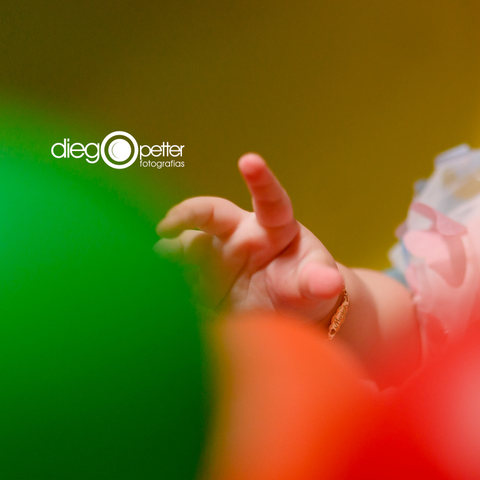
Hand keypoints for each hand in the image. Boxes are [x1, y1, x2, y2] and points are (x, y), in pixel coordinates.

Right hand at [155, 153, 344, 322]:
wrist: (288, 319)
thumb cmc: (308, 290)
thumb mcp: (318, 286)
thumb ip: (319, 281)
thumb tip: (331, 283)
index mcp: (273, 227)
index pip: (269, 198)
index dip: (261, 179)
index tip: (250, 160)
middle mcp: (238, 236)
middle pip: (210, 214)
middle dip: (187, 214)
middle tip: (167, 226)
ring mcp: (213, 258)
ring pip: (184, 247)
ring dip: (168, 253)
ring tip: (156, 262)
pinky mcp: (196, 284)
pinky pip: (174, 278)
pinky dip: (159, 280)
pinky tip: (148, 285)